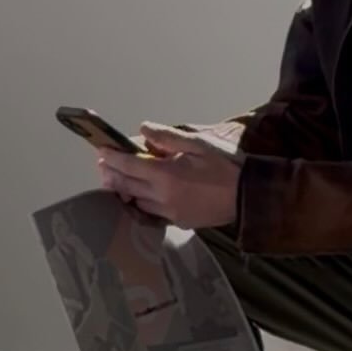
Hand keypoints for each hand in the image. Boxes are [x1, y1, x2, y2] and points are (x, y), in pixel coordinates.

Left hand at [97, 123, 242, 229]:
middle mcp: (163, 196)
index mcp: (166, 174)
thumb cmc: (227, 166)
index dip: (111, 157)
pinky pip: (153, 212)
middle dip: (112, 174)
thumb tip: (143, 129)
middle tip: (103, 165)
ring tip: (120, 179)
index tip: (101, 151)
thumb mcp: (199, 144)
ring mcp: (170, 212)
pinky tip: (142, 195)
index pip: (128, 164)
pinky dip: (142, 202)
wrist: (249, 196)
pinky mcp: (179, 221)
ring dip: (126, 189)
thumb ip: (167, 137)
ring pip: (137, 201)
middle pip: (127, 185)